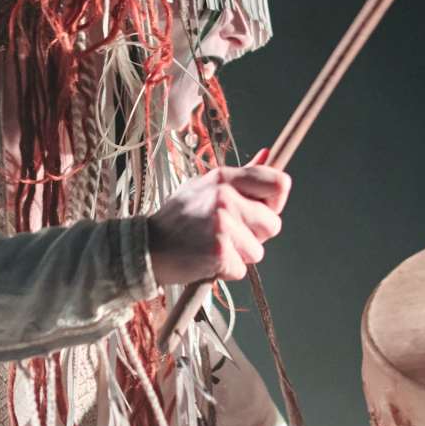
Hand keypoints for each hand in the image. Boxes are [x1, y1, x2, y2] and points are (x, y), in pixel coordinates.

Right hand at [147, 157, 290, 287]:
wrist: (146, 247)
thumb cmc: (178, 218)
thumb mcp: (205, 186)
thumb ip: (242, 176)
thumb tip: (269, 154)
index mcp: (224, 177)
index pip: (278, 183)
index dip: (275, 202)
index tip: (261, 210)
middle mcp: (225, 196)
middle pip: (273, 224)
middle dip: (255, 236)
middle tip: (227, 234)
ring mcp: (222, 224)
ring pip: (258, 251)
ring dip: (239, 256)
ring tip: (213, 245)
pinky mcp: (218, 252)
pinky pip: (241, 270)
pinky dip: (225, 271)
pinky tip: (205, 259)